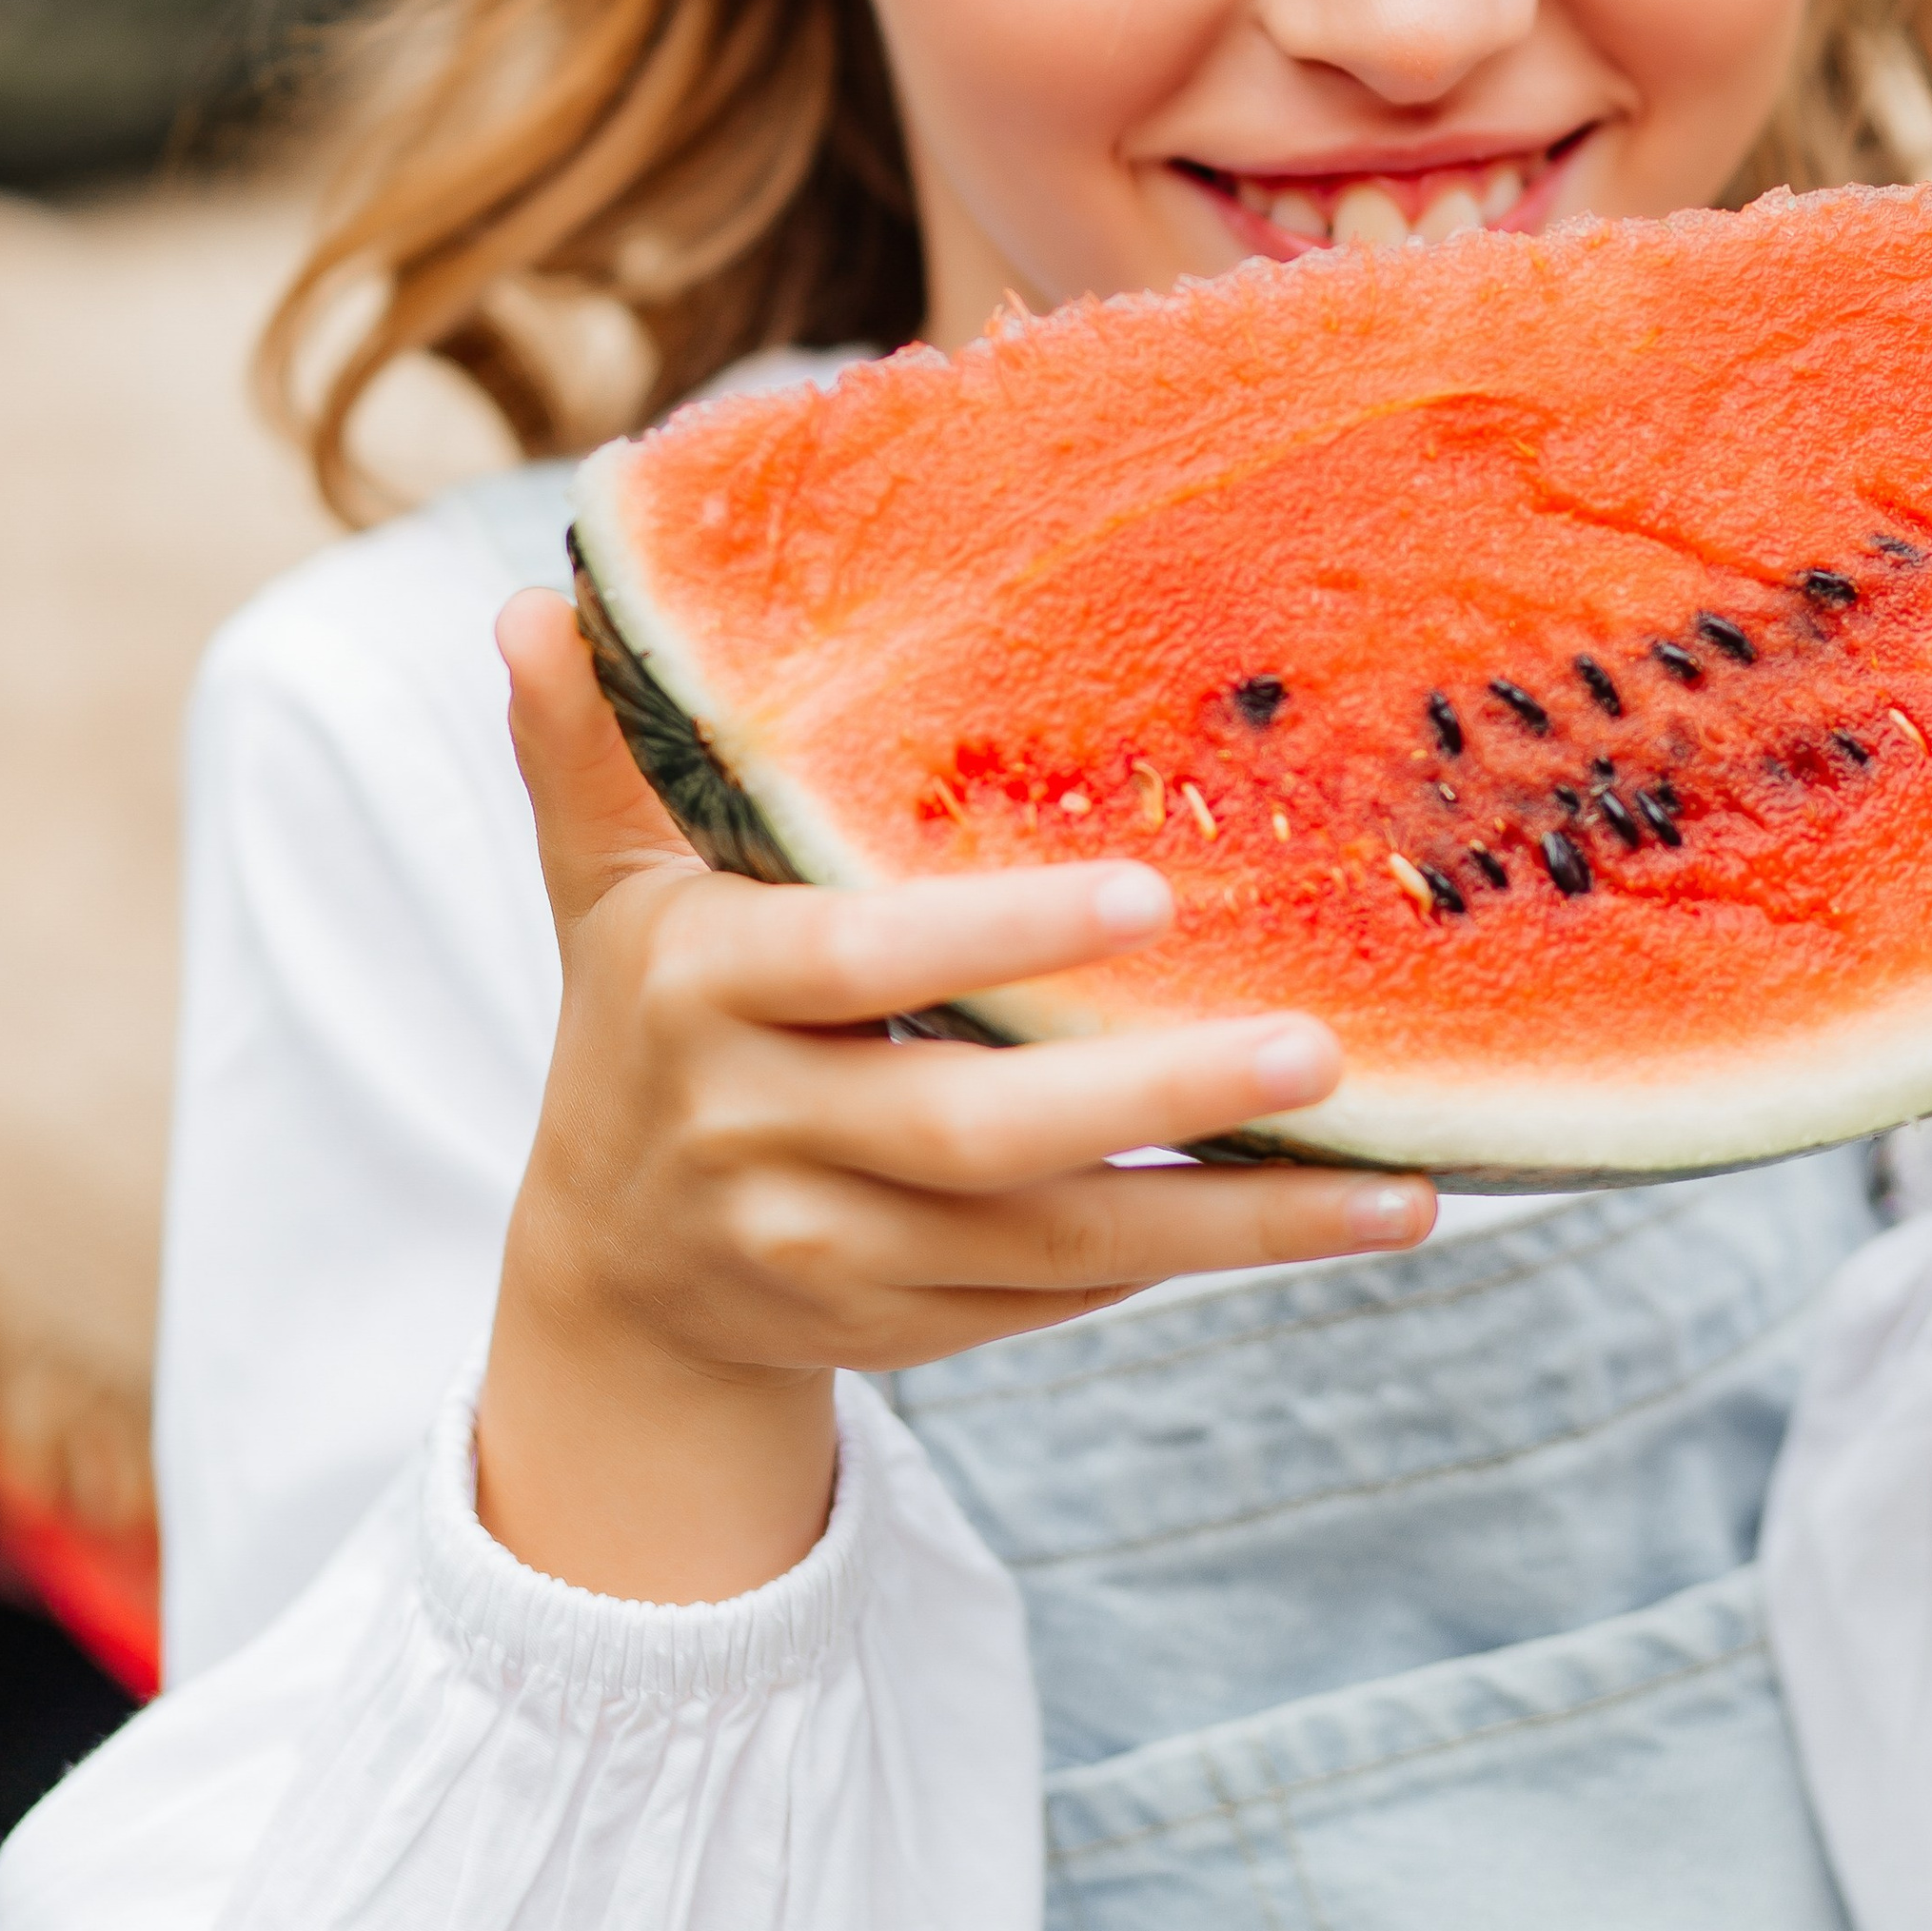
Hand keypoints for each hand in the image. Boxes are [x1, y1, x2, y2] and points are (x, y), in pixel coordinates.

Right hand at [477, 592, 1432, 1601]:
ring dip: (1228, 1221)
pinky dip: (1185, 1263)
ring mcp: (831, 1253)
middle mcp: (760, 1133)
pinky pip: (1059, 1302)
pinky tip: (1323, 1216)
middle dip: (1152, 1096)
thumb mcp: (602, 880)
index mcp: (700, 989)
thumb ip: (588, 748)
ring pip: (1049, 1250)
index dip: (990, 939)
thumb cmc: (646, 1015)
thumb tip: (533, 596)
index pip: (855, 962)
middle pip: (973, 1132)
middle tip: (1319, 1047)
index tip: (1145, 894)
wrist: (609, 1282)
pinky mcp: (903, 1334)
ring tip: (1398, 1184)